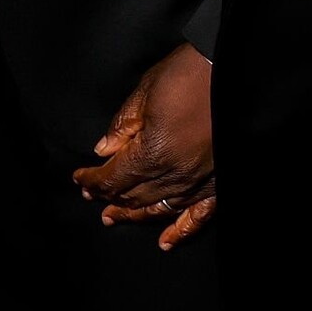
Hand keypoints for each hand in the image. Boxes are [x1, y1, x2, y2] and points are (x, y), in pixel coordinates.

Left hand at [71, 43, 215, 251]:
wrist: (232, 69)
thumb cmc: (187, 74)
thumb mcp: (145, 91)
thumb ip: (123, 124)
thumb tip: (103, 150)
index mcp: (152, 151)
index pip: (113, 176)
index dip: (93, 180)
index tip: (79, 178)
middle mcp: (174, 174)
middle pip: (132, 194)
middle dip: (108, 195)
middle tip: (91, 196)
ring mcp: (197, 182)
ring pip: (159, 208)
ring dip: (134, 214)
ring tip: (113, 216)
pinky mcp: (217, 183)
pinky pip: (198, 216)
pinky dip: (180, 230)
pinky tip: (166, 242)